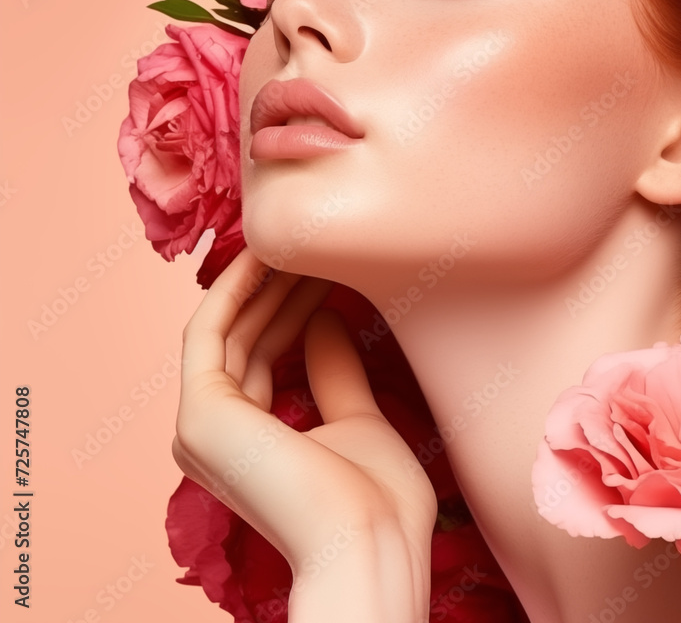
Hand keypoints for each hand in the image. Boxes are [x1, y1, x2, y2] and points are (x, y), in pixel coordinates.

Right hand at [172, 247, 437, 619]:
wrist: (372, 545)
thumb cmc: (376, 501)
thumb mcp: (357, 418)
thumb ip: (332, 369)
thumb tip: (324, 318)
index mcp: (247, 442)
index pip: (263, 354)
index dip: (290, 305)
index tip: (323, 266)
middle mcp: (215, 435)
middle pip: (245, 337)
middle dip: (281, 286)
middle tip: (315, 242)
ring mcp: (201, 427)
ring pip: (229, 328)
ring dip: (263, 279)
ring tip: (301, 239)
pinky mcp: (200, 414)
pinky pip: (211, 330)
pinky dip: (236, 287)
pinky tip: (268, 255)